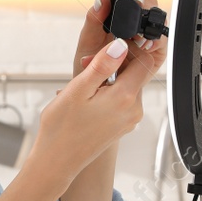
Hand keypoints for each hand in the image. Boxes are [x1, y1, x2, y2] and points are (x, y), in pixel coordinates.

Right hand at [27, 4, 167, 191]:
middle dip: (116, 61)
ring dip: (110, 77)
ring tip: (84, 84)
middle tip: (88, 63)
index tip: (115, 38)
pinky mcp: (122, 125)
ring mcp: (129, 119)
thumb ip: (102, 65)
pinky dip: (108, 91)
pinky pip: (122, 99)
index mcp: (124, 98)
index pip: (144, 59)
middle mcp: (133, 109)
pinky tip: (88, 96)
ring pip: (128, 84)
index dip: (132, 44)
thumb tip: (121, 44)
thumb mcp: (77, 90)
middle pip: (137, 71)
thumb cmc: (61, 130)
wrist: (56, 162)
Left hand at [74, 0, 165, 77]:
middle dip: (144, 10)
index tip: (129, 2)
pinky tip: (146, 46)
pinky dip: (156, 41)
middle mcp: (134, 26)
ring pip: (158, 21)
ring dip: (150, 27)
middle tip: (134, 21)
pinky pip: (163, 41)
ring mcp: (146, 38)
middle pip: (150, 5)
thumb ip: (93, 19)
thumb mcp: (87, 42)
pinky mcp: (156, 53)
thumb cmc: (91, 67)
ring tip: (137, 38)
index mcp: (118, 19)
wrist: (97, 91)